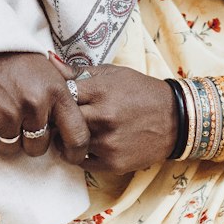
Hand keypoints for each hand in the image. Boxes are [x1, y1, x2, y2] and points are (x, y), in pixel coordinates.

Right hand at [0, 51, 90, 164]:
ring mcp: (9, 114)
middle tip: (20, 118)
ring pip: (13, 148)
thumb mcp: (47, 68)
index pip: (77, 134)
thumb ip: (60, 94)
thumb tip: (73, 121)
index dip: (76, 151)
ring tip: (2, 110)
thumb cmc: (12, 56)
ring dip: (7, 137)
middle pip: (39, 147)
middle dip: (30, 139)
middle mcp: (35, 104)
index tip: (71, 156)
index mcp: (56, 91)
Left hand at [54, 61, 177, 173]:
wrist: (175, 119)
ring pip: (69, 144)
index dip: (55, 97)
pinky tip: (86, 145)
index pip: (61, 94)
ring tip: (72, 131)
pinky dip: (80, 154)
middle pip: (61, 122)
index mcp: (100, 91)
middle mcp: (103, 118)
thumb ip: (79, 71)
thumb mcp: (113, 74)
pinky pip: (82, 162)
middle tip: (56, 119)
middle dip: (56, 120)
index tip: (55, 99)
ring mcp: (108, 143)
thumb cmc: (140, 92)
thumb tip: (48, 59)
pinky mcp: (113, 163)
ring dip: (67, 139)